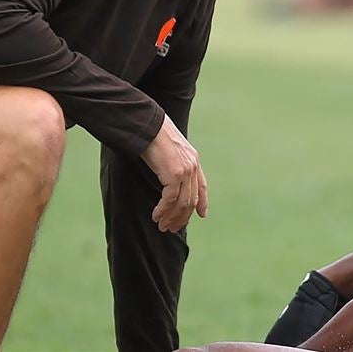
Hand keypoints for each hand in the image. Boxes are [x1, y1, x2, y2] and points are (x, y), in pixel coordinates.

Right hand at [140, 114, 207, 231]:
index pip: (202, 186)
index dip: (203, 202)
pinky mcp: (175, 174)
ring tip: (162, 225)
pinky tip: (156, 215)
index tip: (201, 215)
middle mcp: (193, 166)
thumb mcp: (170, 150)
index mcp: (194, 160)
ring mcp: (185, 170)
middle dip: (181, 217)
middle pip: (191, 200)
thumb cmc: (154, 135)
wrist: (149, 125)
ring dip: (171, 217)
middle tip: (171, 228)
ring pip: (182, 203)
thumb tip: (168, 174)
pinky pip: (170, 199)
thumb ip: (174, 162)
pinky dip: (163, 210)